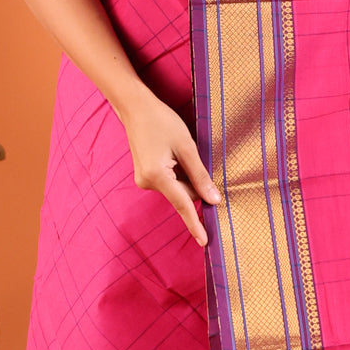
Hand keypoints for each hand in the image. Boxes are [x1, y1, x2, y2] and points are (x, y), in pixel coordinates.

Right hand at [120, 88, 219, 247]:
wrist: (136, 108)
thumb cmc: (162, 122)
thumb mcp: (187, 147)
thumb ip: (200, 176)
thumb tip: (213, 200)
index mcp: (157, 176)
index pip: (183, 205)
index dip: (195, 223)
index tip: (204, 241)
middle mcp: (147, 182)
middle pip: (182, 195)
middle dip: (194, 183)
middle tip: (191, 155)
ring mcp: (143, 180)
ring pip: (176, 188)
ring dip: (185, 176)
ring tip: (177, 150)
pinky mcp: (144, 176)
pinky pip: (169, 182)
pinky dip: (178, 174)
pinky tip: (172, 154)